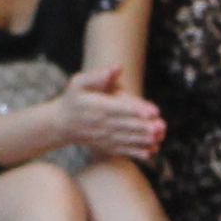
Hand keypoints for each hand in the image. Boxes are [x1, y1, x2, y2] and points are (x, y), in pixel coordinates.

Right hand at [53, 64, 168, 162]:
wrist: (60, 124)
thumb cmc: (73, 99)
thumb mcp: (79, 83)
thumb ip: (97, 75)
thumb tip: (117, 67)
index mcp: (96, 106)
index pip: (119, 108)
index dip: (135, 109)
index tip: (152, 111)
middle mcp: (99, 123)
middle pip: (124, 125)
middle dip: (143, 127)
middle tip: (160, 126)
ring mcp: (102, 137)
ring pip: (125, 139)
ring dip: (142, 140)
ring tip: (158, 138)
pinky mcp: (105, 146)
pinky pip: (121, 151)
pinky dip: (135, 153)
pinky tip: (150, 152)